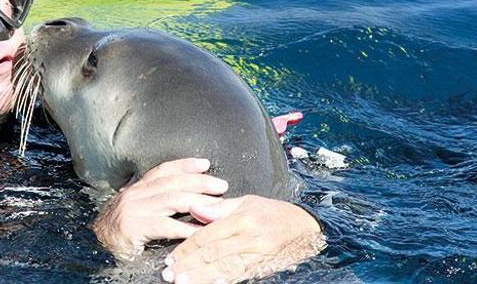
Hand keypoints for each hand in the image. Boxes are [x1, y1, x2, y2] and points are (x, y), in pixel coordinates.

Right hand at [92, 158, 228, 260]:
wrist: (94, 250)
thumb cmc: (120, 233)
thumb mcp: (135, 210)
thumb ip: (153, 201)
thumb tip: (182, 194)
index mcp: (136, 188)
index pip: (163, 171)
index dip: (185, 165)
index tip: (206, 164)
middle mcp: (134, 195)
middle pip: (172, 182)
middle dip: (200, 182)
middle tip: (221, 185)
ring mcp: (132, 210)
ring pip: (172, 200)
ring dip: (199, 202)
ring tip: (217, 205)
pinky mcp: (133, 228)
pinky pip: (165, 226)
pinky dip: (186, 228)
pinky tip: (200, 231)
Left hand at [161, 195, 324, 283]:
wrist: (307, 229)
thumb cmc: (274, 213)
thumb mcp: (247, 202)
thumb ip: (218, 208)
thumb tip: (193, 208)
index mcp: (242, 219)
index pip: (208, 235)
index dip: (187, 247)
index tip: (172, 257)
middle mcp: (249, 238)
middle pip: (213, 254)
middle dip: (189, 265)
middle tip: (169, 273)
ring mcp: (257, 255)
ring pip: (224, 268)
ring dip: (201, 277)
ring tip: (182, 282)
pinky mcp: (263, 267)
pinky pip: (240, 275)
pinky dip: (223, 280)